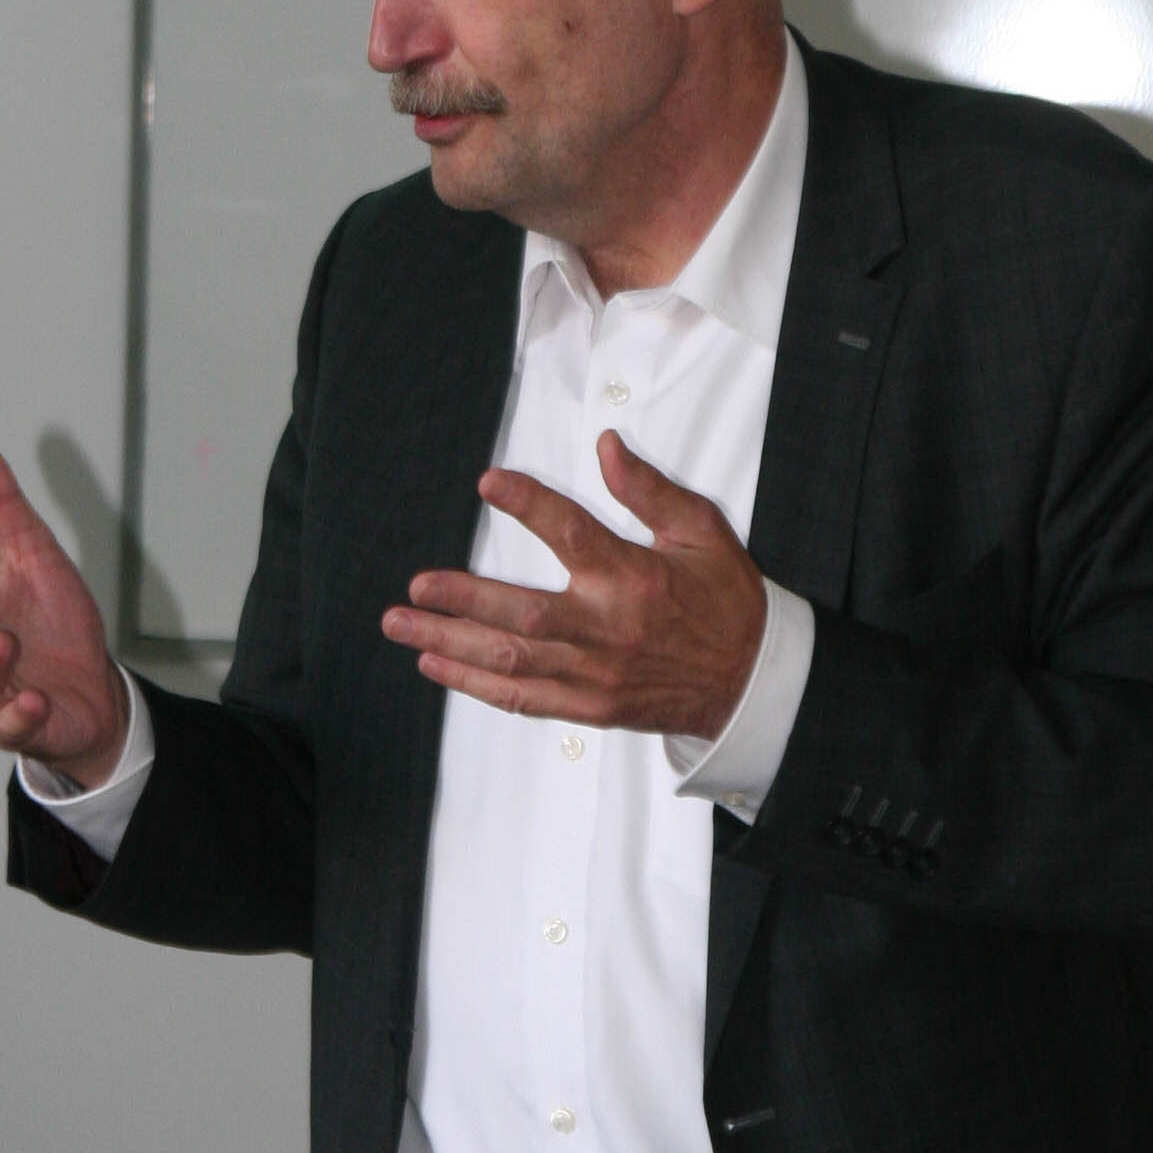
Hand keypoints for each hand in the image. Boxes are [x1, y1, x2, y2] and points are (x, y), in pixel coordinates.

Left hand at [382, 431, 766, 739]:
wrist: (749, 683)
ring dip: (452, 643)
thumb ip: (647, 490)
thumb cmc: (725, 602)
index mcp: (635, 577)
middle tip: (416, 586)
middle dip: (463, 599)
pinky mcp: (589, 706)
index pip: (572, 533)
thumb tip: (607, 446)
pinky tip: (437, 664)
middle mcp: (608, 628)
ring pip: (511, 659)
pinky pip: (523, 698)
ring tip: (403, 625)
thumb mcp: (700, 531)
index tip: (488, 483)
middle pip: (523, 613)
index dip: (529, 505)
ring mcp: (595, 674)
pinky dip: (476, 685)